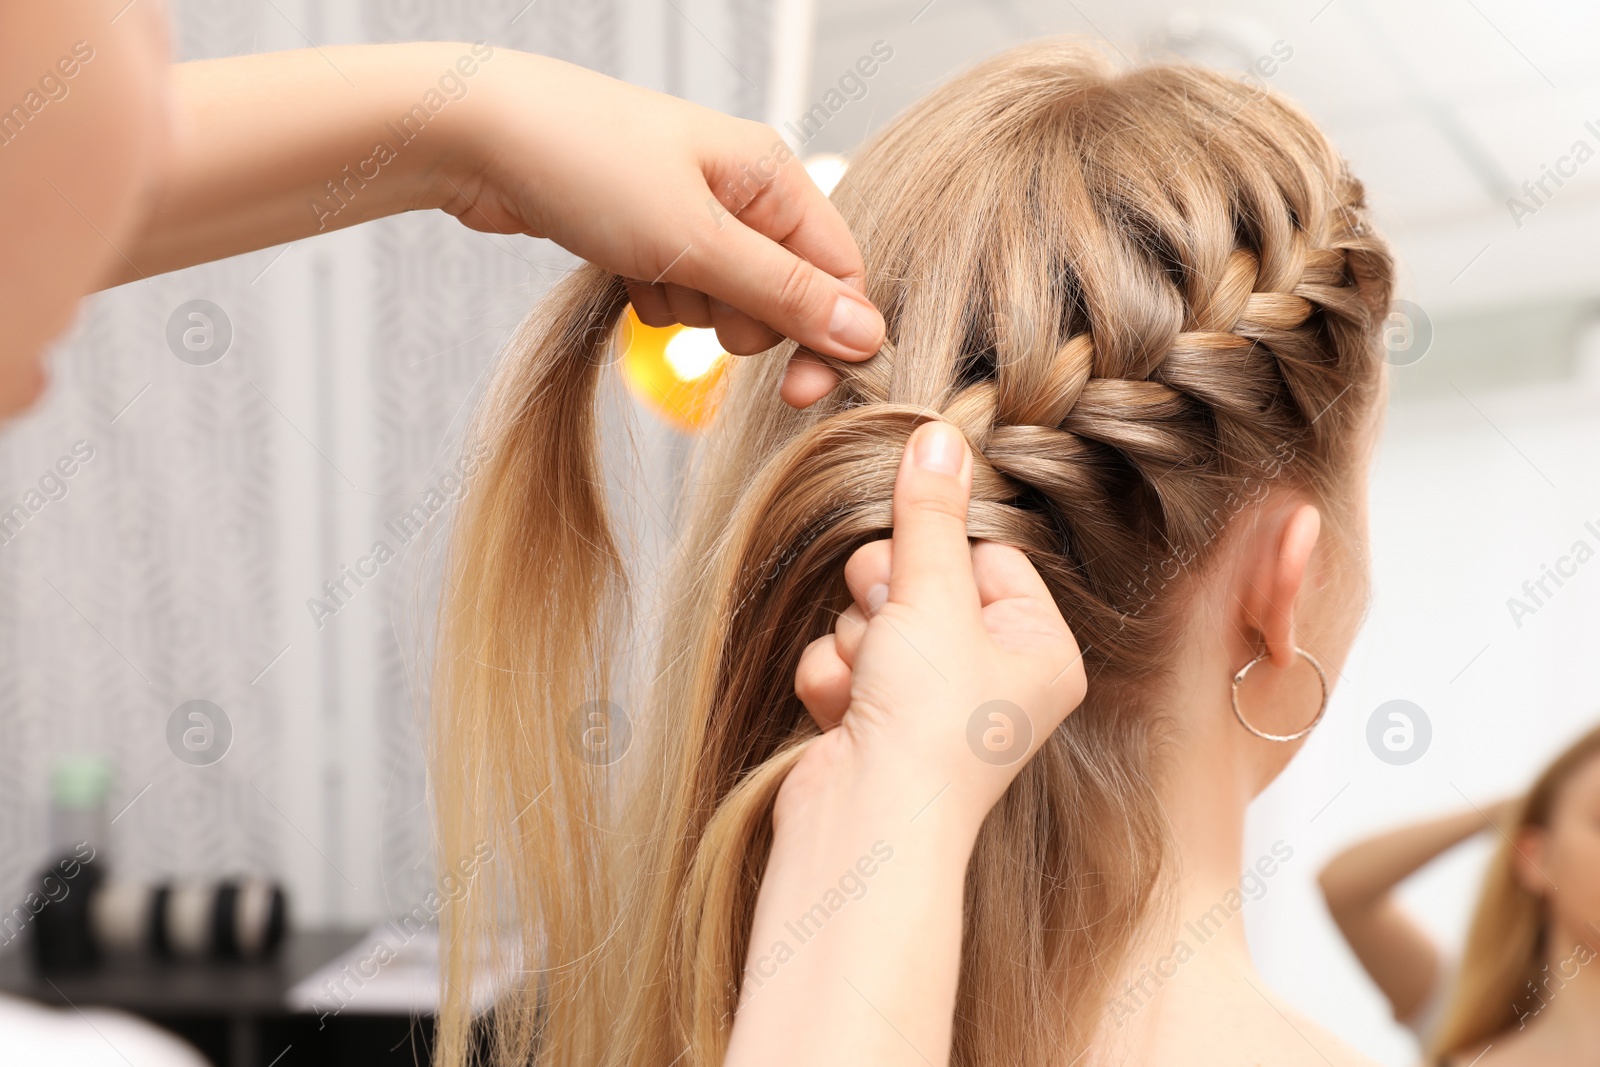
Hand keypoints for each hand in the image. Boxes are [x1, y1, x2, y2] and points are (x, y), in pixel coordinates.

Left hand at [439, 51, 883, 406]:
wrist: (478, 134)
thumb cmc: (587, 167)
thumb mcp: (695, 243)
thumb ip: (783, 294)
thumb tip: (866, 335)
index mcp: (773, 173)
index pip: (838, 272)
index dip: (827, 336)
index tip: (799, 393)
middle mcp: (744, 189)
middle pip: (783, 295)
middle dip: (739, 317)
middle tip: (690, 289)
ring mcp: (695, 211)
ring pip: (726, 302)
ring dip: (688, 307)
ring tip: (643, 264)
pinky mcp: (651, 232)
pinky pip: (679, 293)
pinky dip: (653, 296)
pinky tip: (620, 267)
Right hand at [785, 421, 1087, 836]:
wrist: (866, 826)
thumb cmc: (929, 724)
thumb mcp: (934, 595)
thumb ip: (929, 513)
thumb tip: (942, 433)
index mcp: (1039, 648)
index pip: (985, 552)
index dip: (939, 550)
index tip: (917, 561)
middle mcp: (993, 675)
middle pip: (921, 577)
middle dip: (887, 596)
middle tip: (892, 628)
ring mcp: (932, 701)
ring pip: (871, 615)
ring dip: (856, 640)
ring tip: (873, 684)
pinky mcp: (876, 720)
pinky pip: (842, 657)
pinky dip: (834, 678)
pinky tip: (846, 712)